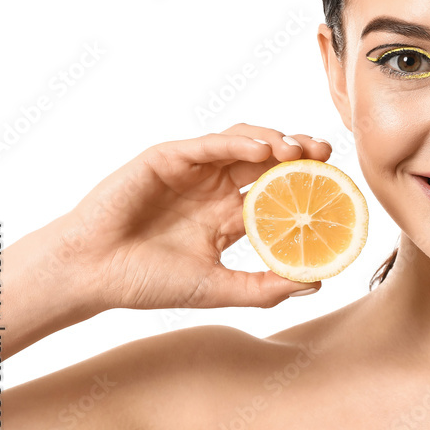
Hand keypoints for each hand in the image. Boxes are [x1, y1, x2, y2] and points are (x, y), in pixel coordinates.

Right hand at [56, 124, 331, 311]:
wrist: (92, 275)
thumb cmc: (148, 282)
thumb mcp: (217, 288)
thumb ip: (264, 287)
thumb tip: (316, 283)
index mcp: (228, 215)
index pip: (277, 192)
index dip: (306, 185)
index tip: (337, 186)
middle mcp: (215, 188)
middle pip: (268, 161)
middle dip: (300, 153)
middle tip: (326, 154)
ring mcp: (193, 170)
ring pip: (243, 143)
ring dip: (274, 140)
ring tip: (300, 149)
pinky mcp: (168, 157)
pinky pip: (209, 143)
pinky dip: (237, 141)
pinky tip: (262, 149)